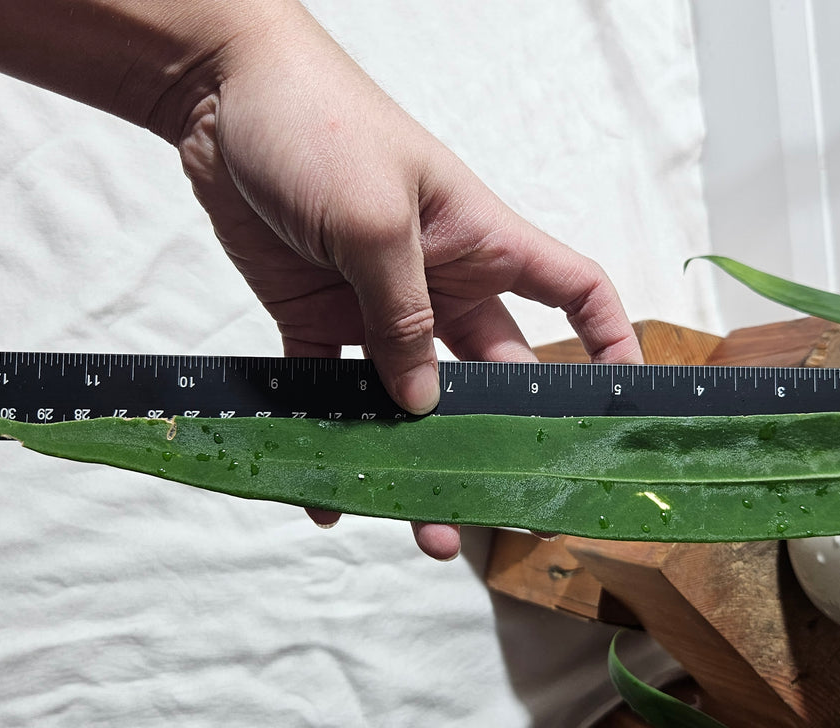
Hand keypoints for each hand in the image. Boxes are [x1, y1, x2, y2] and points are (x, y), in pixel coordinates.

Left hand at [174, 11, 641, 558]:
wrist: (217, 93)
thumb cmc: (317, 123)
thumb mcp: (374, 219)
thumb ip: (401, 313)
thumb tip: (420, 403)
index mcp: (479, 241)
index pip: (571, 290)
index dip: (608, 340)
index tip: (622, 399)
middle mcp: (439, 280)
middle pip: (490, 373)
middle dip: (499, 439)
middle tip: (502, 504)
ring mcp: (375, 303)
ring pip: (409, 396)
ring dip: (414, 456)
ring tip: (422, 523)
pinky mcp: (313, 316)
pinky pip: (326, 389)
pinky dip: (324, 435)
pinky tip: (324, 488)